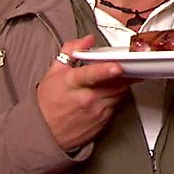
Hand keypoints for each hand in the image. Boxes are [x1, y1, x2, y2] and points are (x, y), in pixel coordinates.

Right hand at [37, 35, 134, 150]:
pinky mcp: (104, 121)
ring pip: (119, 92)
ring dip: (122, 83)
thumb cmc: (48, 103)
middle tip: (128, 64)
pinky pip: (117, 104)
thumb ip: (71, 51)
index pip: (91, 75)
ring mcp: (97, 111)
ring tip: (116, 77)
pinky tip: (109, 93)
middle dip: (123, 72)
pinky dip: (116, 96)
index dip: (105, 70)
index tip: (117, 66)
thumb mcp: (53, 73)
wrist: (44, 134)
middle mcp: (86, 99)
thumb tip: (87, 40)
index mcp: (72, 83)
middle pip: (114, 83)